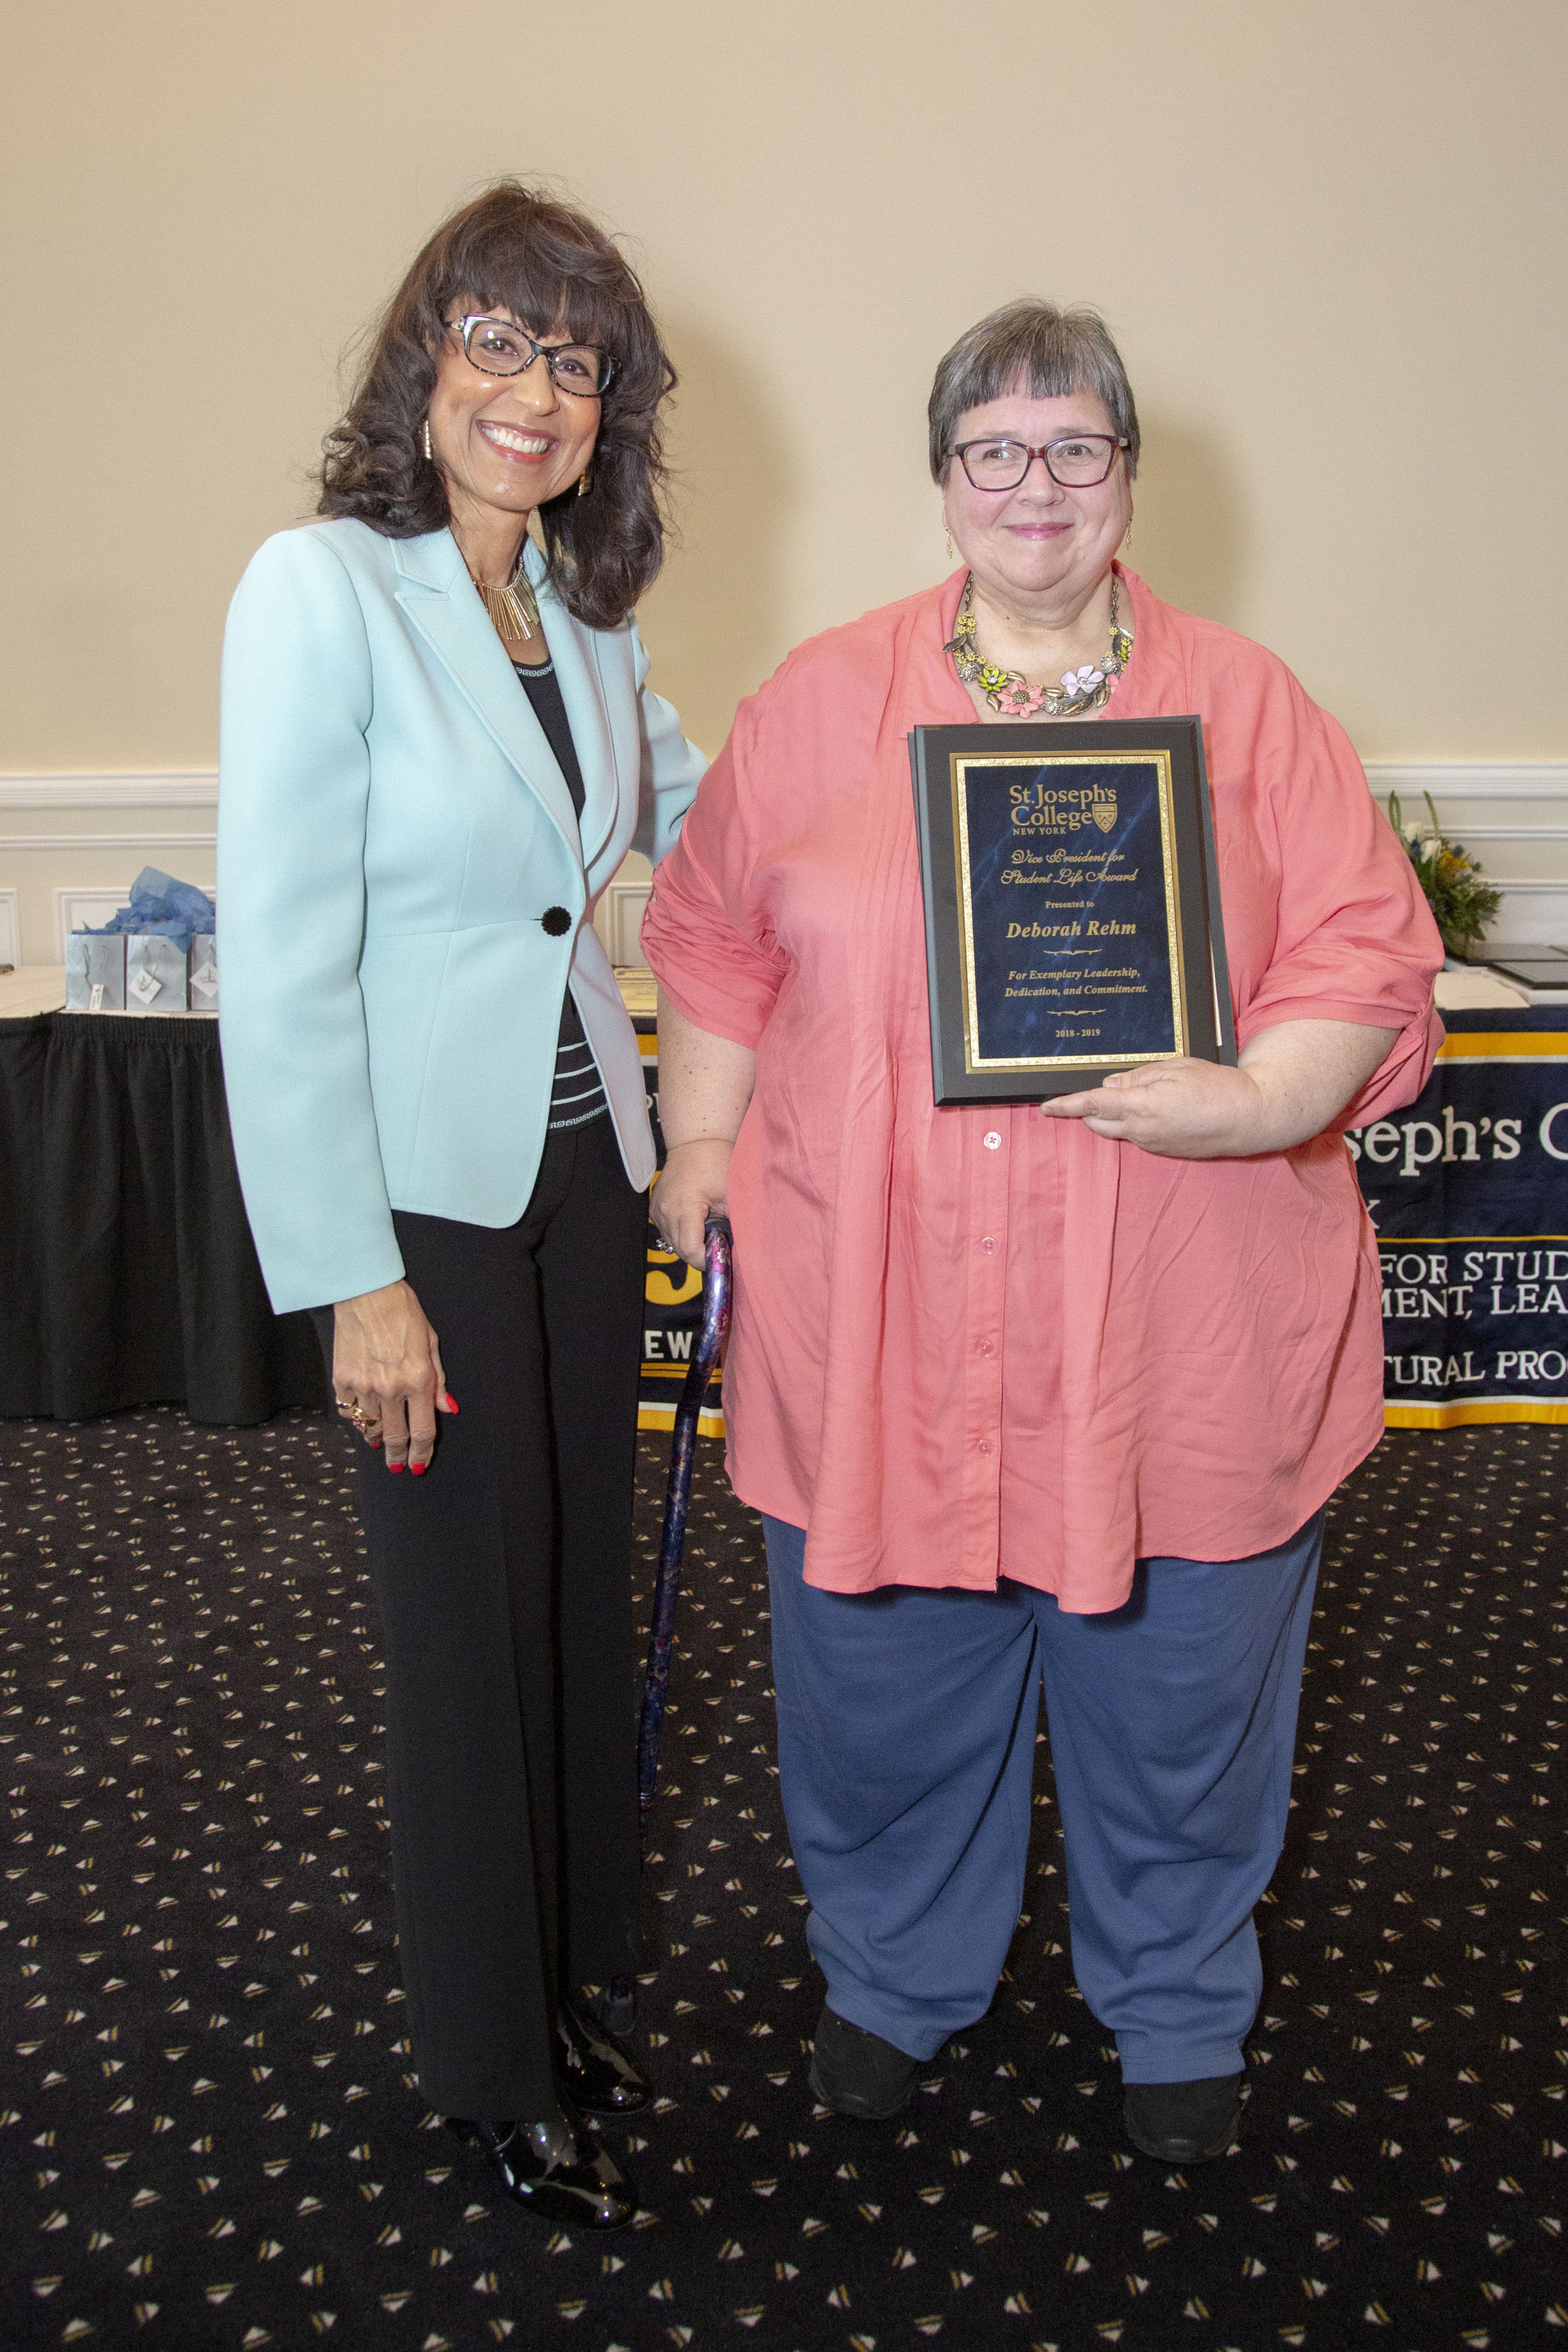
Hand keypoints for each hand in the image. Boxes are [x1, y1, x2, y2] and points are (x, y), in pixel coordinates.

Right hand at [332, 1280, 456, 1473]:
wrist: (365, 1292)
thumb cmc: (403, 1312)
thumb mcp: (431, 1343)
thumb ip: (438, 1380)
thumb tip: (446, 1409)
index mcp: (418, 1380)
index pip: (422, 1431)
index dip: (421, 1454)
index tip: (419, 1465)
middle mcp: (390, 1388)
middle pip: (394, 1438)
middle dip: (397, 1457)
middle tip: (398, 1466)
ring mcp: (363, 1386)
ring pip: (368, 1428)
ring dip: (375, 1439)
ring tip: (380, 1443)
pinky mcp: (341, 1379)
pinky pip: (349, 1410)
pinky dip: (356, 1418)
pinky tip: (362, 1417)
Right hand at [652, 1139, 732, 1267]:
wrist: (696, 1143)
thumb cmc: (716, 1163)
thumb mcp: (731, 1195)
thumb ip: (732, 1225)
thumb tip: (735, 1250)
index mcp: (684, 1206)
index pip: (690, 1250)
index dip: (706, 1258)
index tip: (719, 1253)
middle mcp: (665, 1211)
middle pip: (681, 1250)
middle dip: (700, 1251)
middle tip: (718, 1240)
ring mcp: (657, 1210)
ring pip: (673, 1243)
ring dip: (690, 1242)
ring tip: (707, 1226)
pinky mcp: (654, 1209)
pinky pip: (667, 1231)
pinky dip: (681, 1232)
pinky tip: (695, 1220)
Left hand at [1039, 1057, 1272, 1157]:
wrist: (1250, 1118)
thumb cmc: (1216, 1086)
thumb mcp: (1175, 1068)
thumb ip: (1137, 1077)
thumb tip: (1110, 1087)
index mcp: (1142, 1106)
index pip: (1092, 1105)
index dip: (1066, 1106)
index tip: (1046, 1107)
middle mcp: (1142, 1131)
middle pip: (1097, 1122)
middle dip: (1091, 1109)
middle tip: (1107, 1090)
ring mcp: (1153, 1145)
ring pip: (1118, 1130)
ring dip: (1117, 1115)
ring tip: (1148, 1094)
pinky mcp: (1165, 1152)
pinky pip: (1138, 1136)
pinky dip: (1137, 1123)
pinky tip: (1162, 1108)